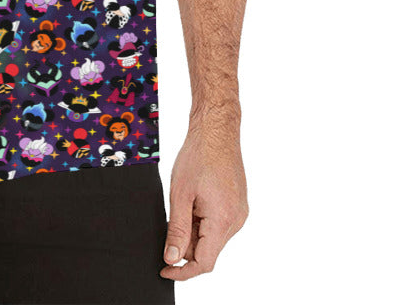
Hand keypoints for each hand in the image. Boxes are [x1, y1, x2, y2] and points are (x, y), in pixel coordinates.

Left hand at [161, 109, 248, 280]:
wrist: (216, 132)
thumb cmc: (199, 156)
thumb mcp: (180, 194)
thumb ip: (177, 229)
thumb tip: (173, 258)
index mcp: (223, 220)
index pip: (204, 262)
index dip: (183, 271)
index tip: (165, 270)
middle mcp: (236, 221)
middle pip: (208, 250)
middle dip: (186, 246)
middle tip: (169, 224)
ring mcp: (239, 213)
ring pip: (212, 237)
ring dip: (194, 232)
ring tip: (182, 204)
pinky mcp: (237, 206)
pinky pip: (218, 224)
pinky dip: (202, 222)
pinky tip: (193, 202)